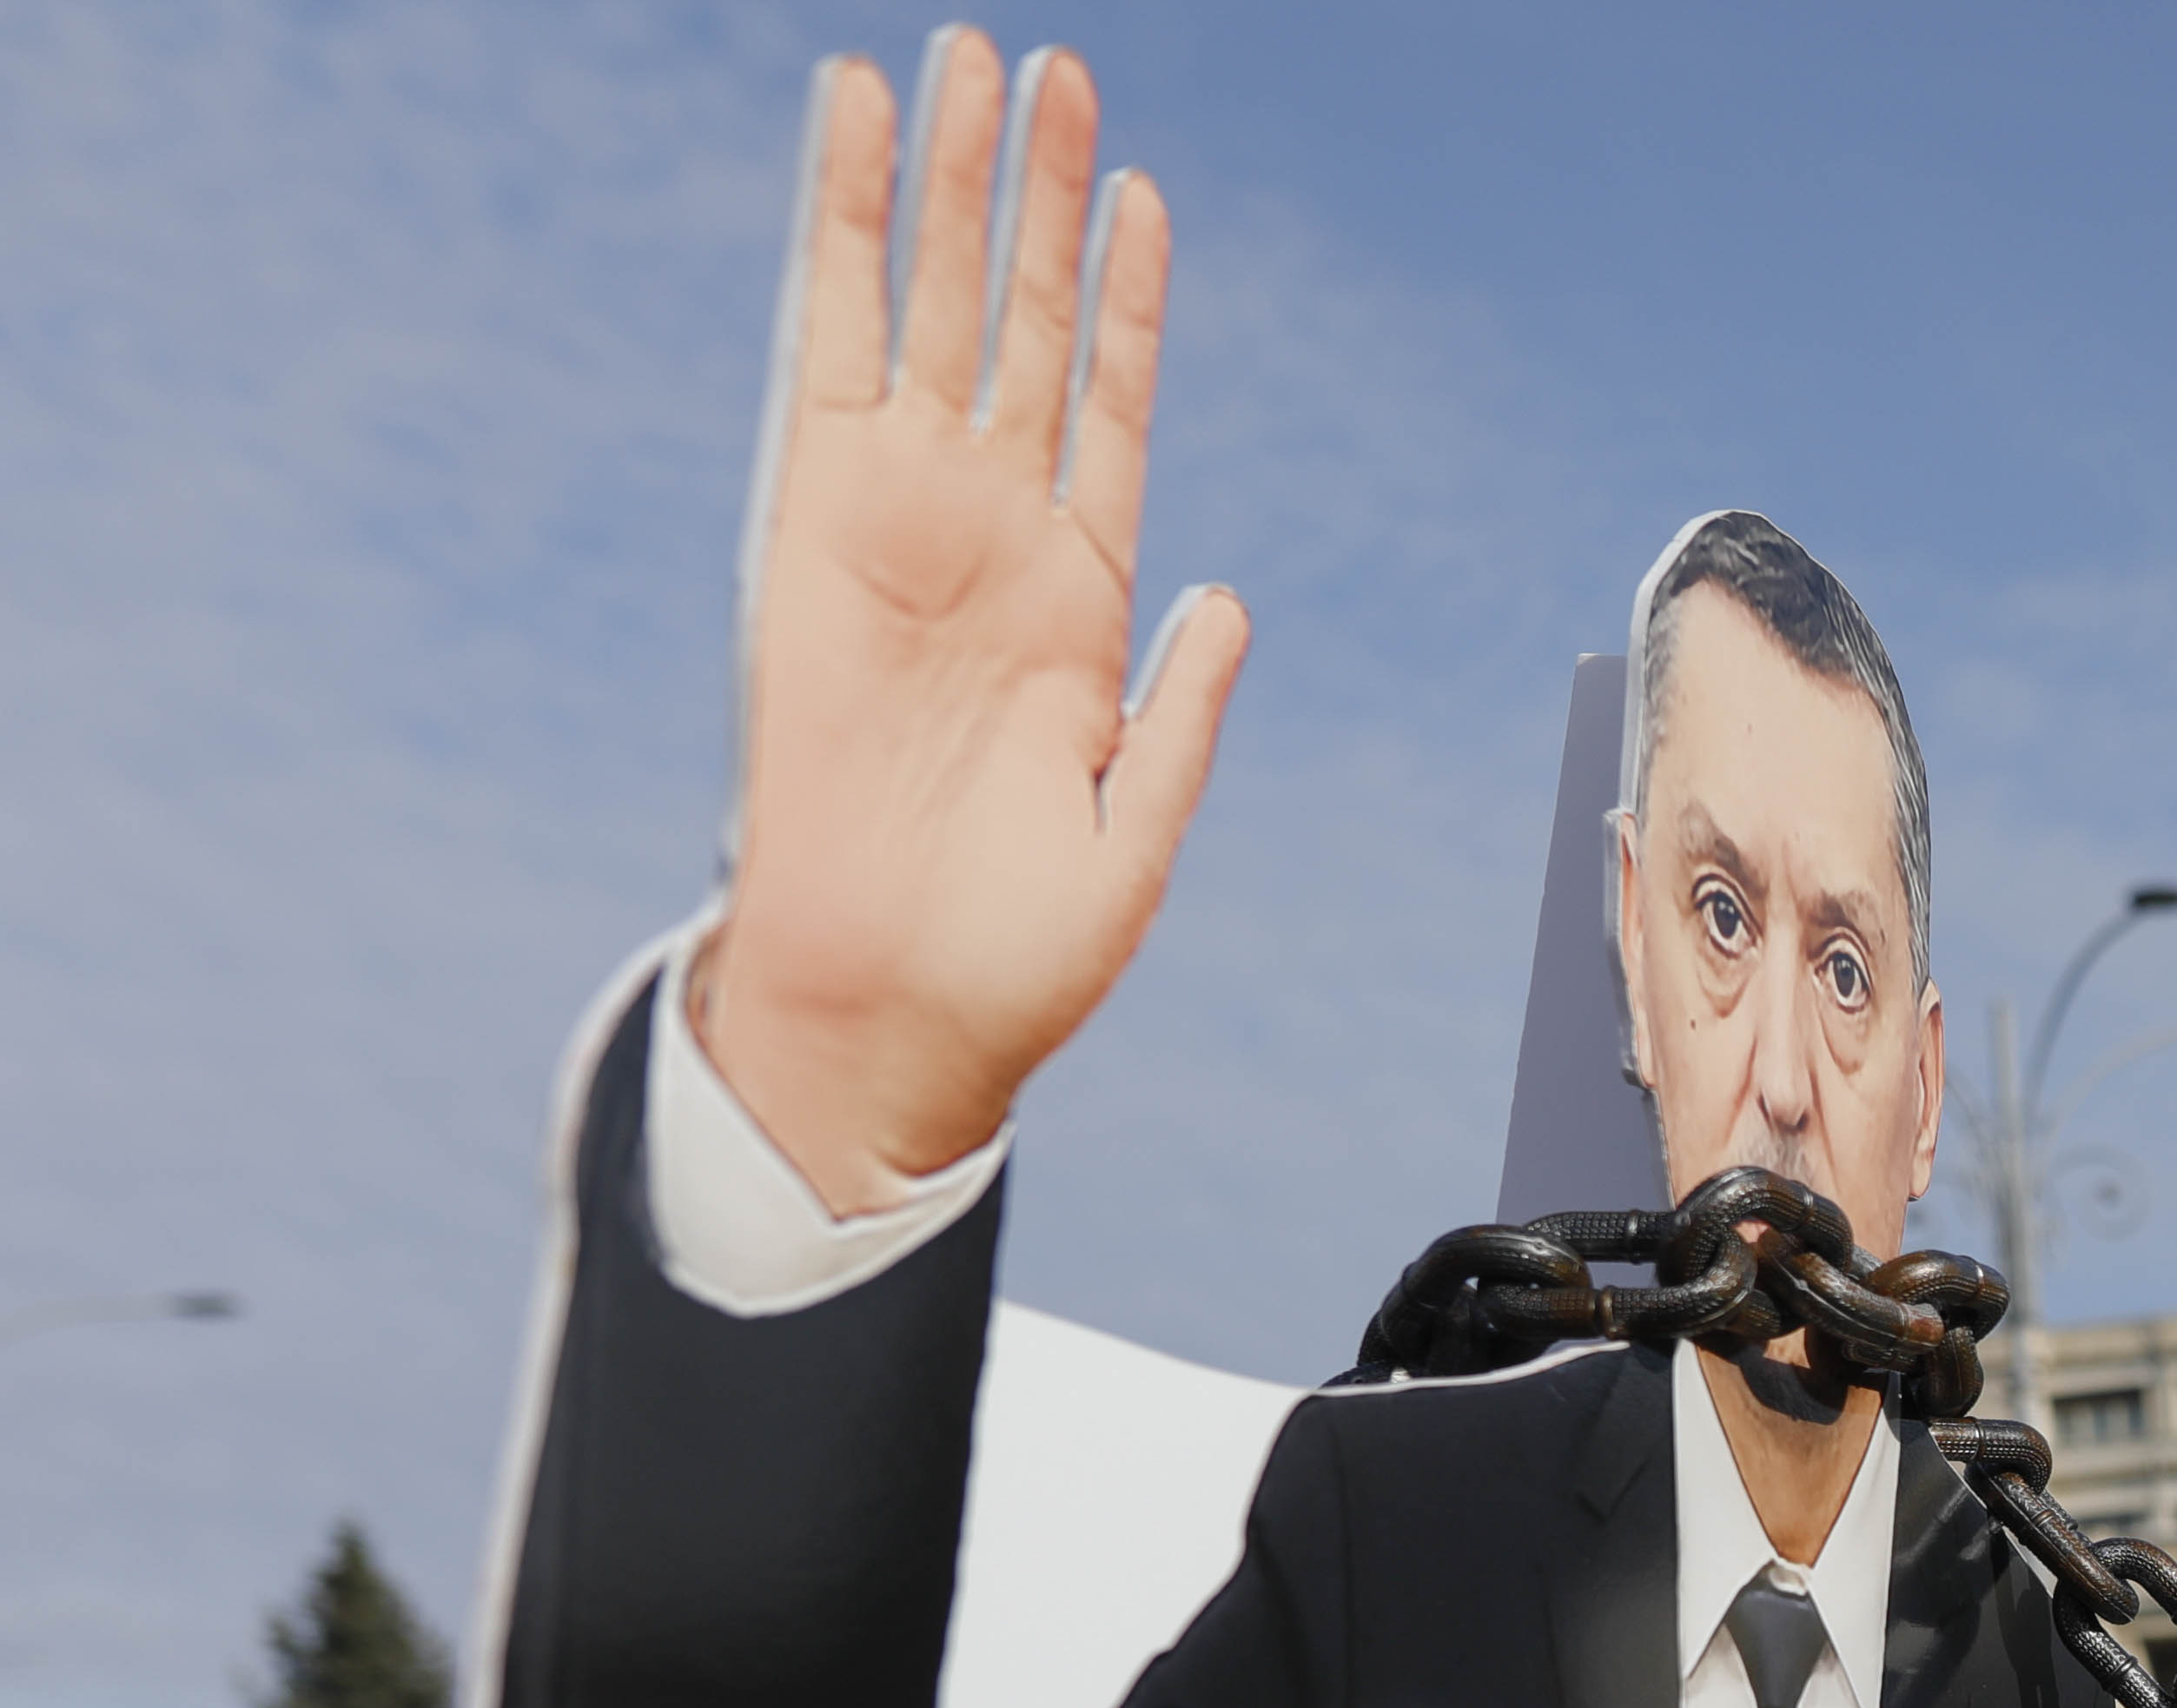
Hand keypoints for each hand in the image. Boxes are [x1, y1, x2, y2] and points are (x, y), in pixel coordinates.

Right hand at [688, 38, 1247, 1212]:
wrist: (895, 1007)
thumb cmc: (1013, 954)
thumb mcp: (1136, 830)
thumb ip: (1185, 712)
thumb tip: (1226, 595)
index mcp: (1082, 603)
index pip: (1114, 414)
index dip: (1129, 307)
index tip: (1143, 194)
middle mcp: (993, 539)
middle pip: (1026, 330)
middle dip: (1036, 199)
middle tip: (1051, 66)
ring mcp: (904, 517)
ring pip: (939, 309)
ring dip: (955, 186)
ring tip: (968, 58)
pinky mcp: (814, 517)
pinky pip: (835, 345)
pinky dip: (849, 235)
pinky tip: (858, 132)